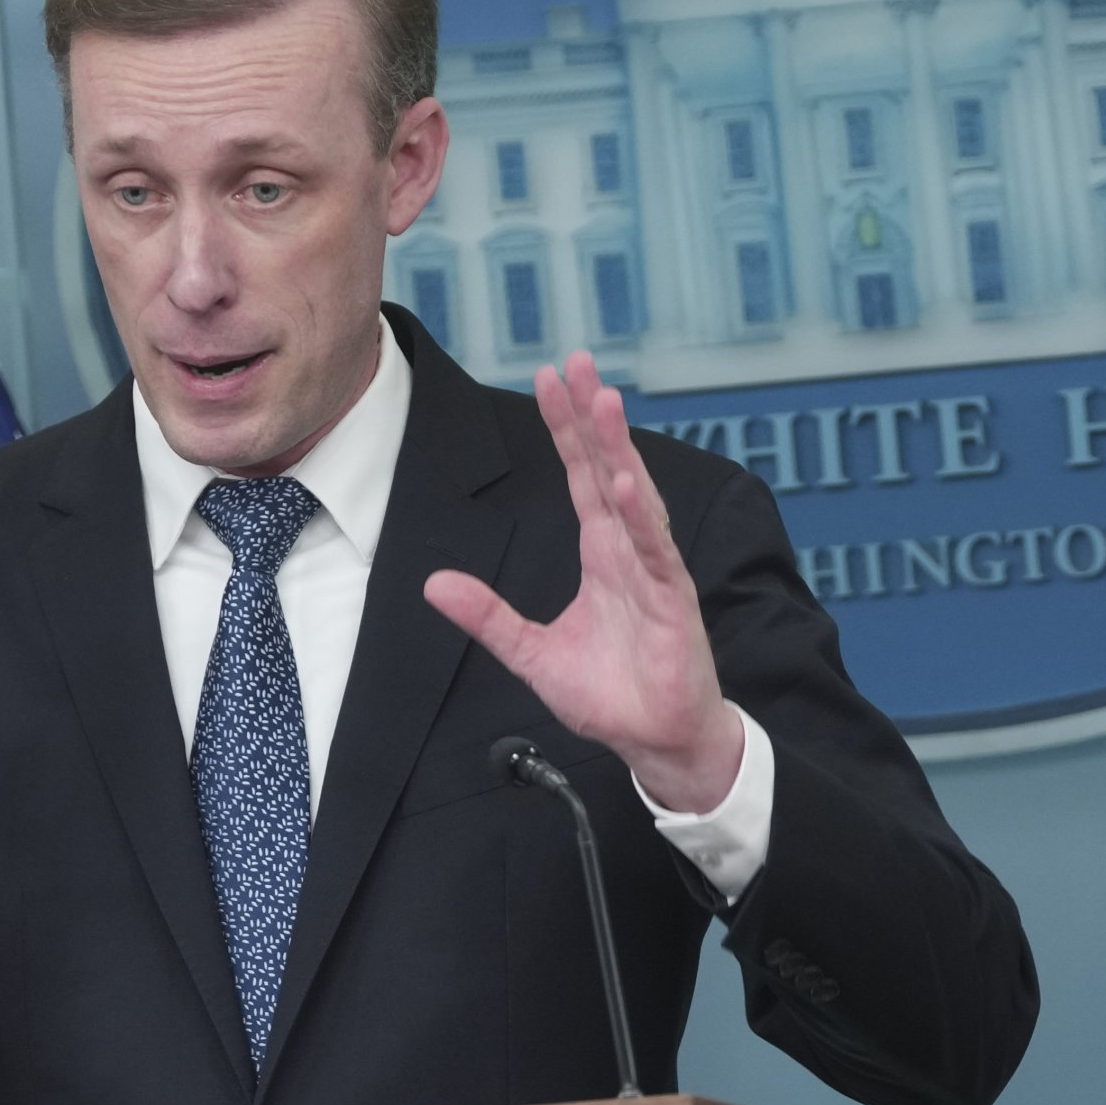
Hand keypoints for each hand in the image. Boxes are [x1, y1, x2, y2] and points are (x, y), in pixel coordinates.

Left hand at [423, 353, 743, 813]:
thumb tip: (433, 584)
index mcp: (603, 556)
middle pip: (607, 468)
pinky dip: (639, 518)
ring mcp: (654, 572)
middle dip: (591, 417)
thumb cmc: (611, 696)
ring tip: (602, 401)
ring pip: (634, 497)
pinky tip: (622, 484)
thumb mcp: (531, 654)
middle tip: (577, 362)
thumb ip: (488, 616)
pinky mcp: (672, 602)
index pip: (580, 477)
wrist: (656, 741)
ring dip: (618, 449)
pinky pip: (655, 552)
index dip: (566, 430)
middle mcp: (630, 552)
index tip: (550, 379)